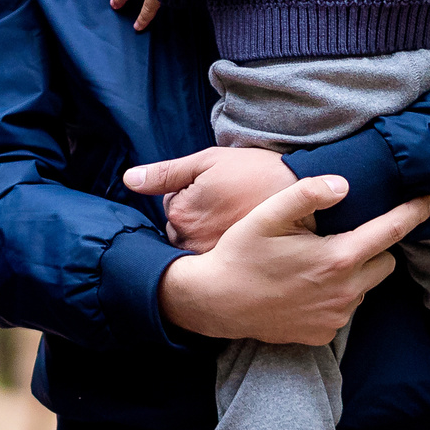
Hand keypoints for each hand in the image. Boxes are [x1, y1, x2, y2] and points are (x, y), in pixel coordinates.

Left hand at [126, 146, 295, 253]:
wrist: (302, 190)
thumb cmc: (256, 170)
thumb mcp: (208, 161)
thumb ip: (165, 172)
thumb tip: (127, 179)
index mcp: (181, 213)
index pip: (173, 206)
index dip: (195, 194)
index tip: (220, 188)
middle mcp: (192, 242)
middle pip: (182, 232)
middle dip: (199, 219)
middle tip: (230, 204)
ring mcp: (214, 259)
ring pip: (199, 248)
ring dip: (211, 237)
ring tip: (239, 219)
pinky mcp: (235, 268)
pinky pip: (217, 263)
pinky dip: (226, 252)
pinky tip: (245, 238)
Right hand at [156, 175, 429, 344]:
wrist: (216, 302)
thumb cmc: (240, 253)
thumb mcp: (268, 216)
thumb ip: (307, 195)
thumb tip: (344, 184)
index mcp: (337, 259)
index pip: (390, 231)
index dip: (413, 213)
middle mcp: (345, 292)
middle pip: (384, 262)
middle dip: (375, 247)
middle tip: (343, 235)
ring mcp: (336, 317)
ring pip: (365, 287)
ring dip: (354, 272)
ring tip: (317, 262)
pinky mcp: (324, 334)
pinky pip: (345, 309)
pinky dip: (336, 296)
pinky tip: (307, 287)